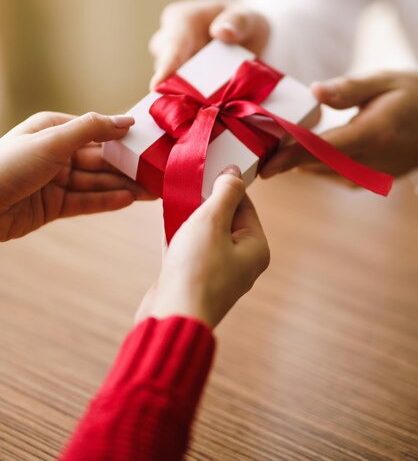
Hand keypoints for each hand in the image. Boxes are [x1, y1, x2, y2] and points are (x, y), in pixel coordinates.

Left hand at [0, 111, 152, 240]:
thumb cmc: (8, 164)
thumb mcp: (53, 139)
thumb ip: (92, 129)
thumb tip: (127, 120)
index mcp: (54, 129)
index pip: (98, 131)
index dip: (125, 138)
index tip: (153, 141)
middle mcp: (57, 152)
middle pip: (101, 159)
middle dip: (129, 166)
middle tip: (159, 171)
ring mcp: (56, 180)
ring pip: (97, 182)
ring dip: (124, 185)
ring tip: (153, 189)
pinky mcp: (54, 206)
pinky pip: (86, 201)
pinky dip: (107, 200)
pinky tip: (130, 199)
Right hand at [137, 166, 269, 327]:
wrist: (171, 316)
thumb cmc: (196, 270)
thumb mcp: (212, 220)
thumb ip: (225, 192)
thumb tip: (234, 171)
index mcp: (255, 249)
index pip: (245, 206)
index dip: (226, 187)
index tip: (206, 171)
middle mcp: (240, 263)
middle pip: (225, 220)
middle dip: (205, 203)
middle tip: (187, 185)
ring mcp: (217, 274)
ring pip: (205, 236)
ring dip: (190, 219)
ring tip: (175, 201)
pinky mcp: (194, 282)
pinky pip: (190, 251)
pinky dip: (179, 237)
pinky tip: (166, 224)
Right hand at [149, 0, 269, 88]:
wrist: (245, 38)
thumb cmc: (243, 22)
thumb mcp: (248, 17)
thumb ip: (238, 21)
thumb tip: (221, 31)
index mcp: (182, 19)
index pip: (173, 43)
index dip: (166, 65)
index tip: (156, 85)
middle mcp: (170, 40)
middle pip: (163, 65)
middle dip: (178, 83)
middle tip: (199, 98)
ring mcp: (173, 62)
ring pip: (168, 81)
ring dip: (185, 92)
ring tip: (207, 100)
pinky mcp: (179, 80)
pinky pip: (178, 92)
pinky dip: (191, 100)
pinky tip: (204, 105)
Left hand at [260, 71, 417, 178]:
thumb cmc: (413, 94)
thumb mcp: (384, 80)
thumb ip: (349, 88)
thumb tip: (313, 92)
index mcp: (374, 134)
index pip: (324, 149)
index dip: (291, 157)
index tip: (265, 165)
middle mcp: (373, 162)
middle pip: (318, 164)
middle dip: (285, 159)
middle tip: (254, 149)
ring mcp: (373, 176)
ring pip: (324, 172)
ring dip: (298, 163)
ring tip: (269, 149)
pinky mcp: (371, 181)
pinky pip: (334, 175)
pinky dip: (315, 165)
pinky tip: (299, 152)